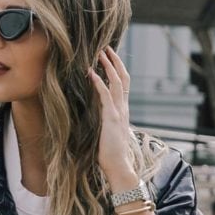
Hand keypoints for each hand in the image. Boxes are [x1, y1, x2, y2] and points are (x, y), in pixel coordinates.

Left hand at [88, 44, 138, 187]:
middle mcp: (123, 108)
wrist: (118, 166)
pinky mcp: (111, 118)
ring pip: (117, 82)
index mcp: (122, 110)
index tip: (109, 57)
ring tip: (100, 53)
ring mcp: (119, 112)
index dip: (117, 69)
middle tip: (106, 47)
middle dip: (115, 61)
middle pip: (123, 78)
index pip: (122, 84)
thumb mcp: (107, 132)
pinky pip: (105, 95)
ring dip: (108, 66)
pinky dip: (99, 82)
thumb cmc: (110, 153)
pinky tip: (91, 72)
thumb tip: (93, 115)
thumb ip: (104, 121)